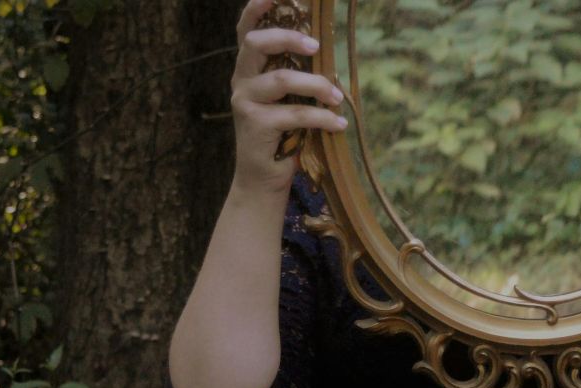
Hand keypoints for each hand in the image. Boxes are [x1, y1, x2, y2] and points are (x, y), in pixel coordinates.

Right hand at [231, 0, 347, 196]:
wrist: (263, 178)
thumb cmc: (281, 133)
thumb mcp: (287, 98)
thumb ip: (295, 72)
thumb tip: (325, 48)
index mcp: (248, 68)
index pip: (246, 29)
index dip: (257, 8)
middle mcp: (241, 79)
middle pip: (255, 43)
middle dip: (288, 38)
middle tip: (316, 45)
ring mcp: (245, 102)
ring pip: (280, 79)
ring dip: (316, 84)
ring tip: (338, 96)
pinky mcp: (256, 126)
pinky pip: (295, 114)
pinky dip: (322, 118)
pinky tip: (339, 124)